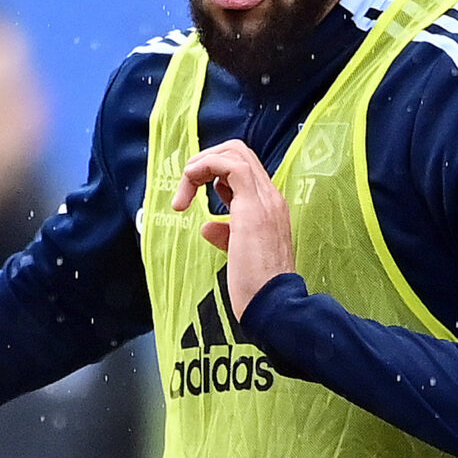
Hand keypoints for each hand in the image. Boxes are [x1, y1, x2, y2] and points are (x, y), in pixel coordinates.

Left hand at [172, 140, 296, 319]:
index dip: (214, 172)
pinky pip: (229, 165)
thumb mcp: (238, 256)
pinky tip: (189, 184)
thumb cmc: (257, 289)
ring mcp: (265, 200)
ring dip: (200, 165)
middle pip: (238, 151)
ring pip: (234, 153)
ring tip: (183, 193)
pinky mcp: (253, 208)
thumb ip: (226, 236)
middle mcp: (270, 197)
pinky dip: (205, 166)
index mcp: (269, 206)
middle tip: (185, 187)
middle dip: (205, 161)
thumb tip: (208, 226)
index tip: (194, 195)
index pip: (243, 168)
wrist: (274, 306)